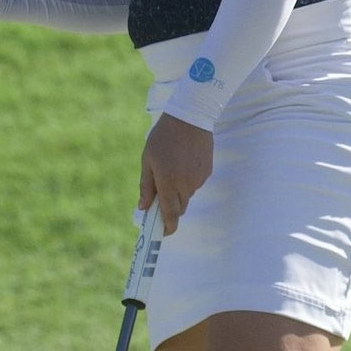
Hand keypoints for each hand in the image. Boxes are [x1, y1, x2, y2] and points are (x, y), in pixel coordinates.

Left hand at [139, 113, 212, 235]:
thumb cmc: (163, 137)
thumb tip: (144, 207)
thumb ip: (146, 186)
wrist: (190, 117)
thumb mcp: (148, 159)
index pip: (170, 214)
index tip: (162, 233)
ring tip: (171, 167)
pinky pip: (195, 184)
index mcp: (168, 182)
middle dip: (170, 207)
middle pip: (179, 208)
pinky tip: (183, 162)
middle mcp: (185, 184)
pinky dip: (187, 180)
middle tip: (160, 195)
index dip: (167, 228)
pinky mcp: (207, 172)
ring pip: (187, 195)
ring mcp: (198, 179)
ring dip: (178, 191)